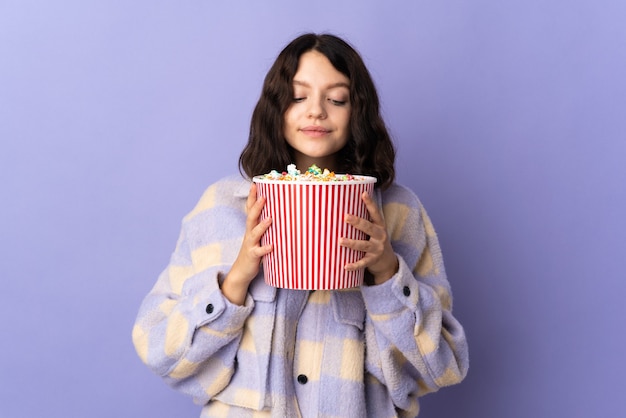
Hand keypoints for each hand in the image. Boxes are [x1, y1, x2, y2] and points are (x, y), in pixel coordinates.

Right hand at [222, 183, 272, 303]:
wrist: (241, 272)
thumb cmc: (253, 252)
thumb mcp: (258, 237)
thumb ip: (266, 227)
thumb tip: (280, 214)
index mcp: (251, 228)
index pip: (250, 209)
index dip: (252, 197)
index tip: (255, 184)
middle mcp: (249, 234)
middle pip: (251, 217)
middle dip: (256, 206)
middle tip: (264, 195)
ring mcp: (250, 244)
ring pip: (255, 233)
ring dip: (262, 225)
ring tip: (271, 218)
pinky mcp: (253, 256)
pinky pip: (259, 252)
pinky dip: (266, 248)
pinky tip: (272, 246)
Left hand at [340, 191, 398, 284]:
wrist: (388, 262)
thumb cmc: (375, 240)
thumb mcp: (375, 229)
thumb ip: (364, 220)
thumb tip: (345, 207)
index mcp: (380, 226)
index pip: (375, 213)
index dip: (370, 203)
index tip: (363, 193)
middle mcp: (380, 236)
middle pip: (369, 228)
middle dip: (358, 222)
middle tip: (346, 216)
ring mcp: (377, 249)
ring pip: (364, 245)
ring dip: (352, 243)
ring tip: (340, 240)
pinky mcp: (372, 261)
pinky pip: (362, 263)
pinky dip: (354, 265)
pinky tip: (345, 266)